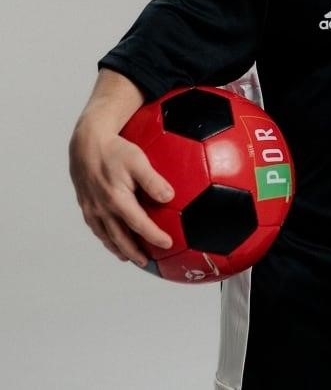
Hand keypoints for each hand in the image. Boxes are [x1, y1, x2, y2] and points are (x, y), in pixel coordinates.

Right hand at [69, 117, 173, 265]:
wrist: (86, 143)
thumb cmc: (115, 150)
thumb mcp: (138, 160)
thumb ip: (153, 180)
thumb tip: (169, 197)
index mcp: (117, 200)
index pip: (139, 225)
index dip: (154, 237)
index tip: (168, 244)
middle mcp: (102, 208)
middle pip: (120, 238)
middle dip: (134, 252)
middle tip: (147, 262)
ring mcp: (91, 208)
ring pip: (105, 236)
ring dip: (118, 248)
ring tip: (128, 257)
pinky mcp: (85, 204)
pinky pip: (95, 227)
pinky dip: (105, 237)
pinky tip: (111, 237)